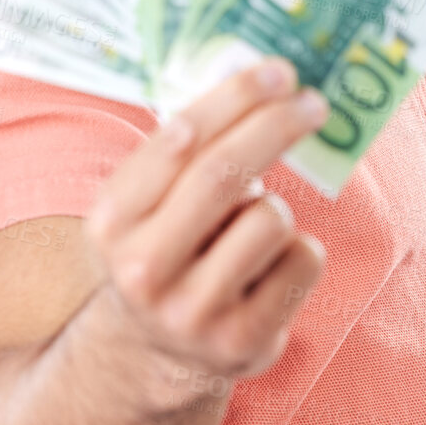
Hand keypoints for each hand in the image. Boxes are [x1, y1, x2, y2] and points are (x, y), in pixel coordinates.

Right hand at [85, 60, 327, 394]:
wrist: (156, 354)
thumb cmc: (166, 249)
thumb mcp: (147, 204)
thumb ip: (183, 149)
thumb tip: (259, 80)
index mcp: (111, 222)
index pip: (178, 141)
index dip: (233, 99)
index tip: (277, 70)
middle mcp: (143, 269)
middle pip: (224, 173)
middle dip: (275, 125)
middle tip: (313, 101)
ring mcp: (192, 311)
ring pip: (269, 217)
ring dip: (275, 209)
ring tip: (249, 231)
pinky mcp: (243, 342)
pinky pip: (302, 259)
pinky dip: (298, 251)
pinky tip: (268, 270)